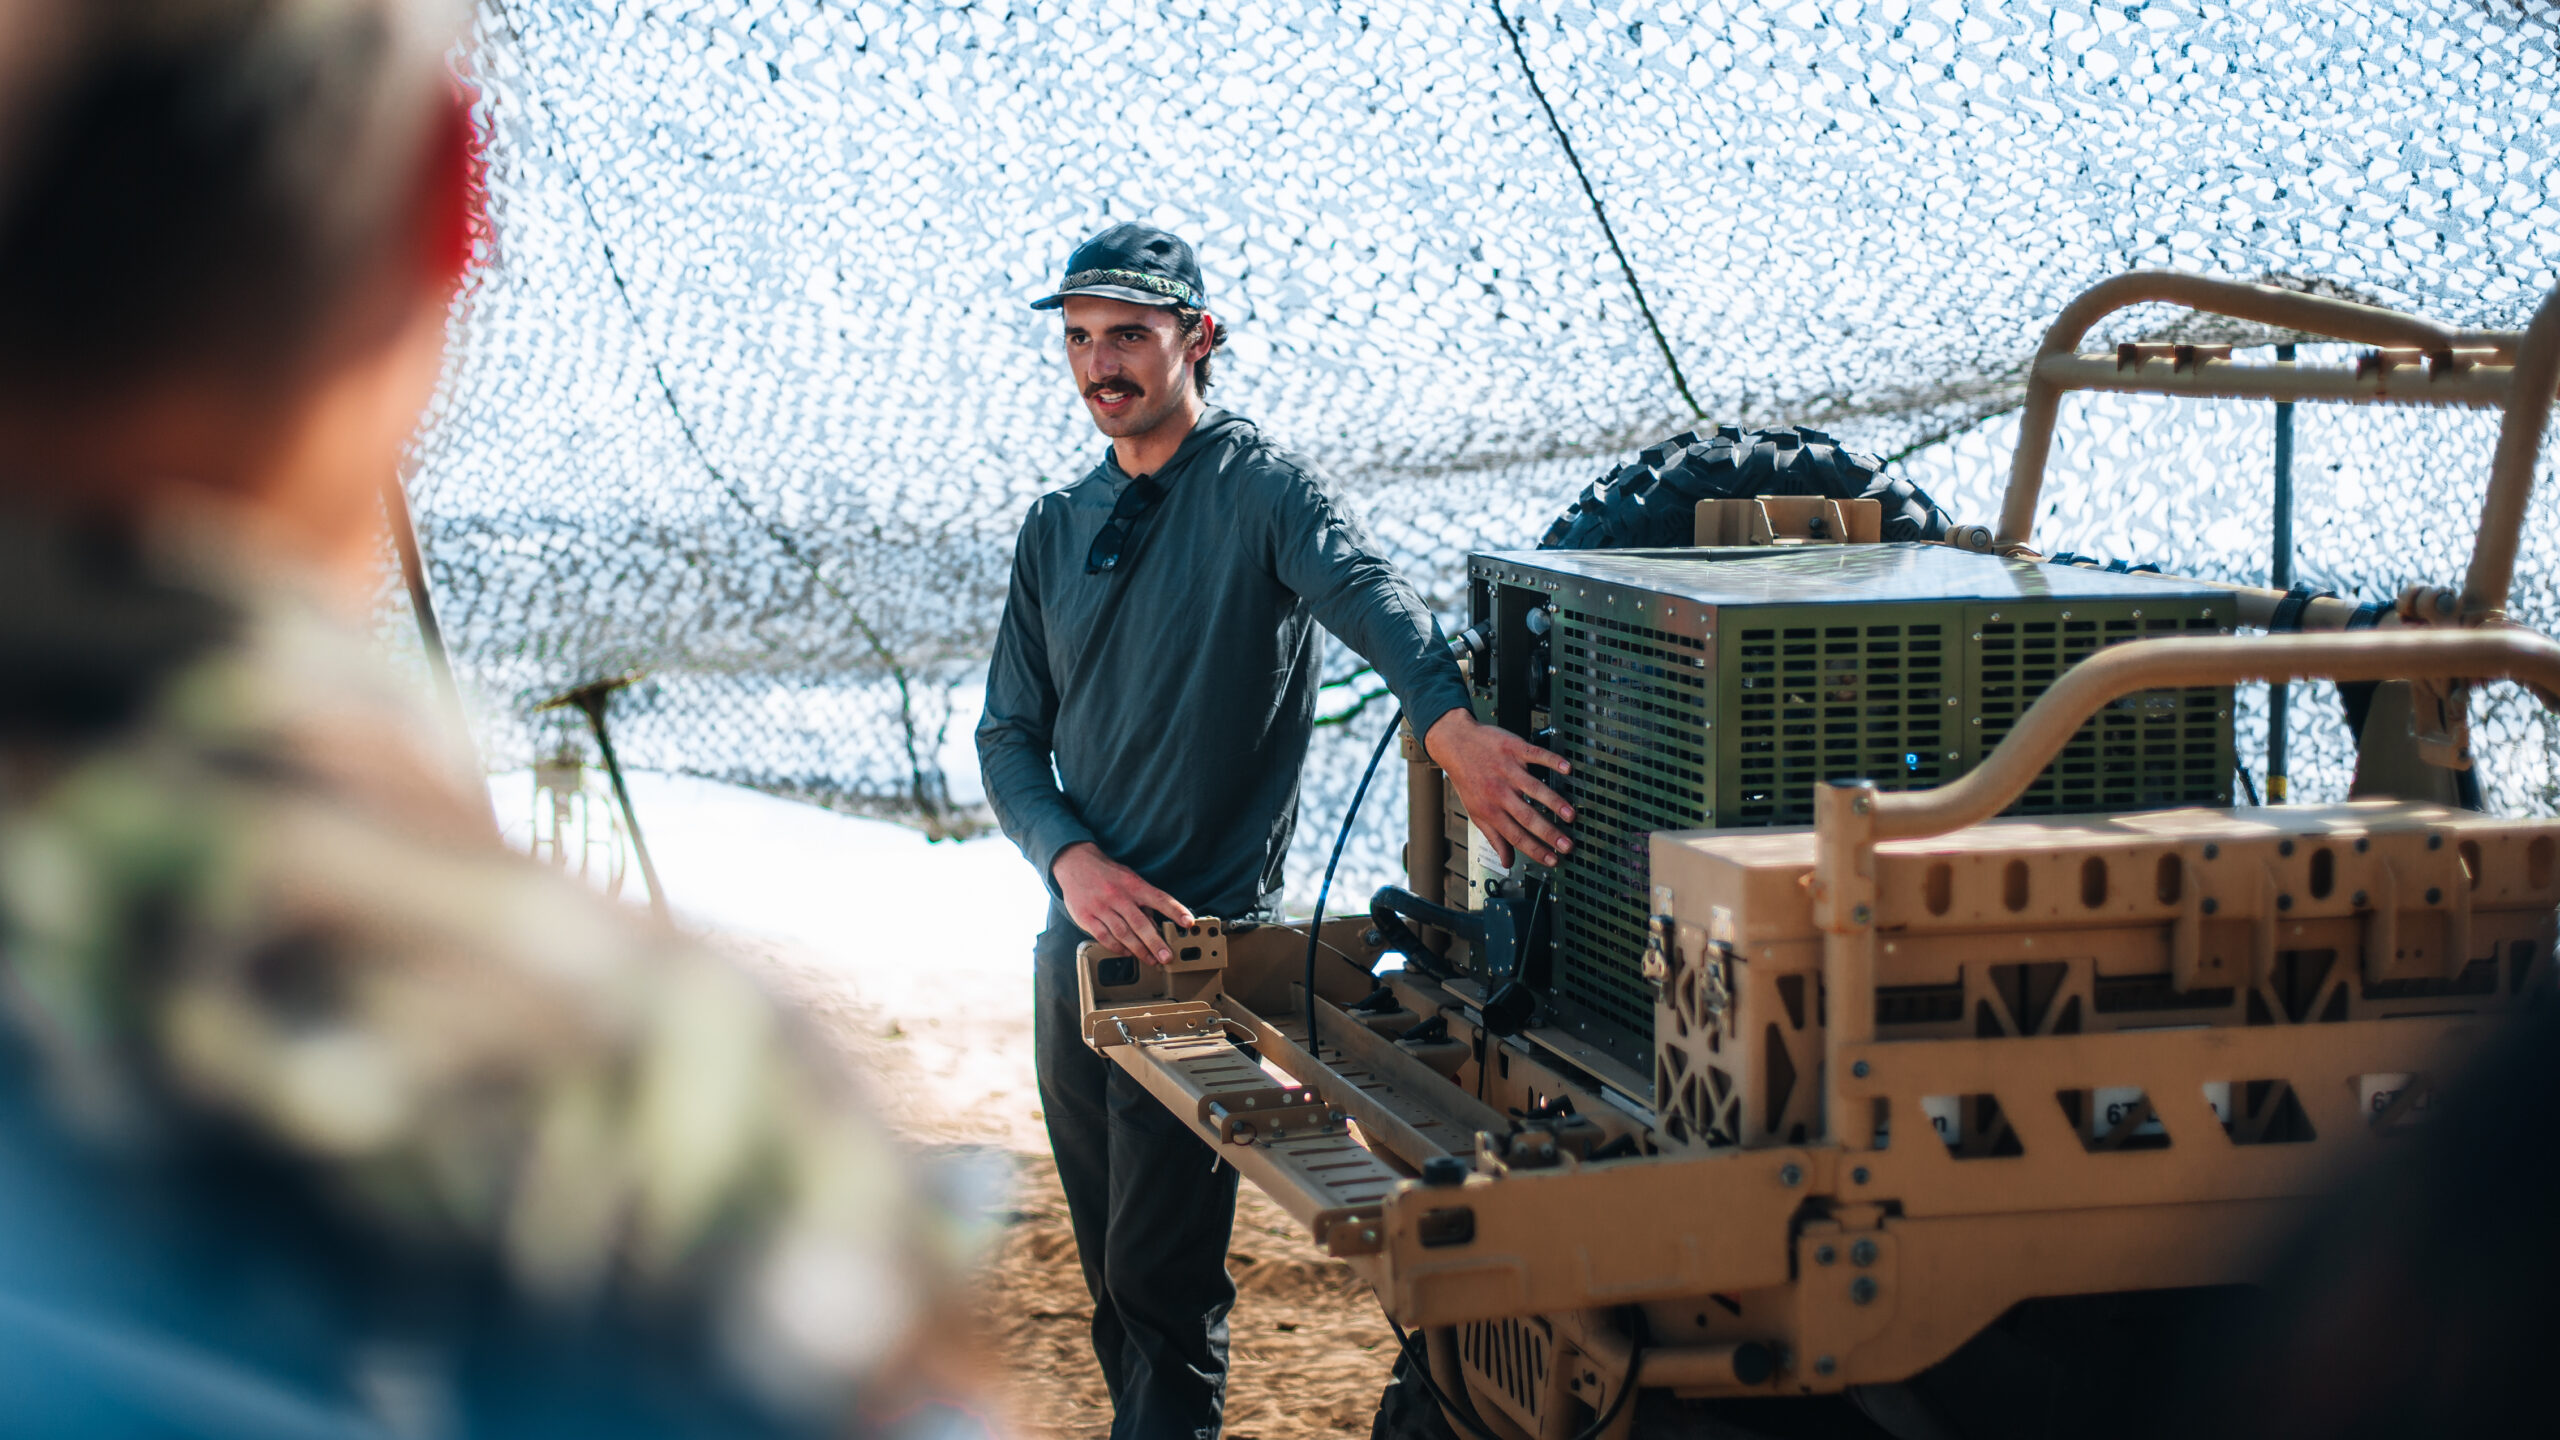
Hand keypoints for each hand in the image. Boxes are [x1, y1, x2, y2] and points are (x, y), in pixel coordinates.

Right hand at [1052, 842, 1195, 963]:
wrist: (1076, 864)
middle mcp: (1118, 896)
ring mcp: (1101, 907)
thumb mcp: (1130, 880)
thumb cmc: (1109, 875)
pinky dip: (1118, 948)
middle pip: (1140, 923)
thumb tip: (1155, 924)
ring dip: (1139, 950)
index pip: (1160, 898)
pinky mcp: (1086, 917)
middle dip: (1156, 942)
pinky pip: (1104, 937)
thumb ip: (1143, 901)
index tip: (1188, 923)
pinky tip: (1128, 953)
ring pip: (1123, 934)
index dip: (1176, 911)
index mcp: (1133, 885)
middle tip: (1167, 957)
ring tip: (1151, 960)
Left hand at [1424, 710, 1573, 866]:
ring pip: (1533, 788)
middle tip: (1567, 845)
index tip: (1553, 860)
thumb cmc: (1467, 778)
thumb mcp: (1475, 811)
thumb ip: (1494, 837)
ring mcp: (1508, 770)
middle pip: (1527, 817)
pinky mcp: (1514, 749)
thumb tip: (1507, 862)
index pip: (1515, 836)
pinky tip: (1566, 768)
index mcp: (1490, 810)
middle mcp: (1500, 792)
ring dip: (1553, 802)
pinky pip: (1535, 755)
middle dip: (1549, 833)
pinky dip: (1552, 761)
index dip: (1535, 850)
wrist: (1455, 742)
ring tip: (1570, 815)